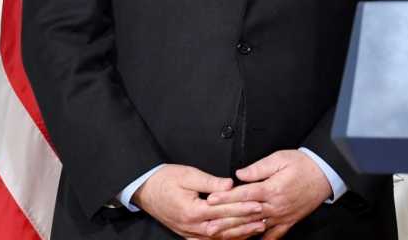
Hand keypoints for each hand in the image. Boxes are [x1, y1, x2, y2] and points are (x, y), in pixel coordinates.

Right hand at [133, 164, 264, 239]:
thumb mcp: (188, 174)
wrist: (145, 189)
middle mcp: (191, 225)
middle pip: (223, 226)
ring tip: (256, 228)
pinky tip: (237, 237)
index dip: (242, 207)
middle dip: (245, 222)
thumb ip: (210, 182)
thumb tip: (230, 184)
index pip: (223, 210)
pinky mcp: (187, 233)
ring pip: (217, 237)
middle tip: (263, 217)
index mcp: (192, 210)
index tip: (258, 203)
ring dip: (238, 233)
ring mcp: (189, 232)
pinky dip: (224, 239)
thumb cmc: (165, 180)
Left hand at [206, 150, 331, 238]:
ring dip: (236, 232)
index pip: (244, 194)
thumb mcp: (281, 158)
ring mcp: (281, 216)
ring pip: (255, 227)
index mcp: (272, 188)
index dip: (226, 197)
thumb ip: (258, 167)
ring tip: (221, 236)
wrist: (325, 173)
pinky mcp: (288, 221)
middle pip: (245, 214)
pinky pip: (273, 235)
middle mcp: (275, 205)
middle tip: (207, 226)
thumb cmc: (303, 164)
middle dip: (225, 220)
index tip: (211, 200)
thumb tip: (240, 174)